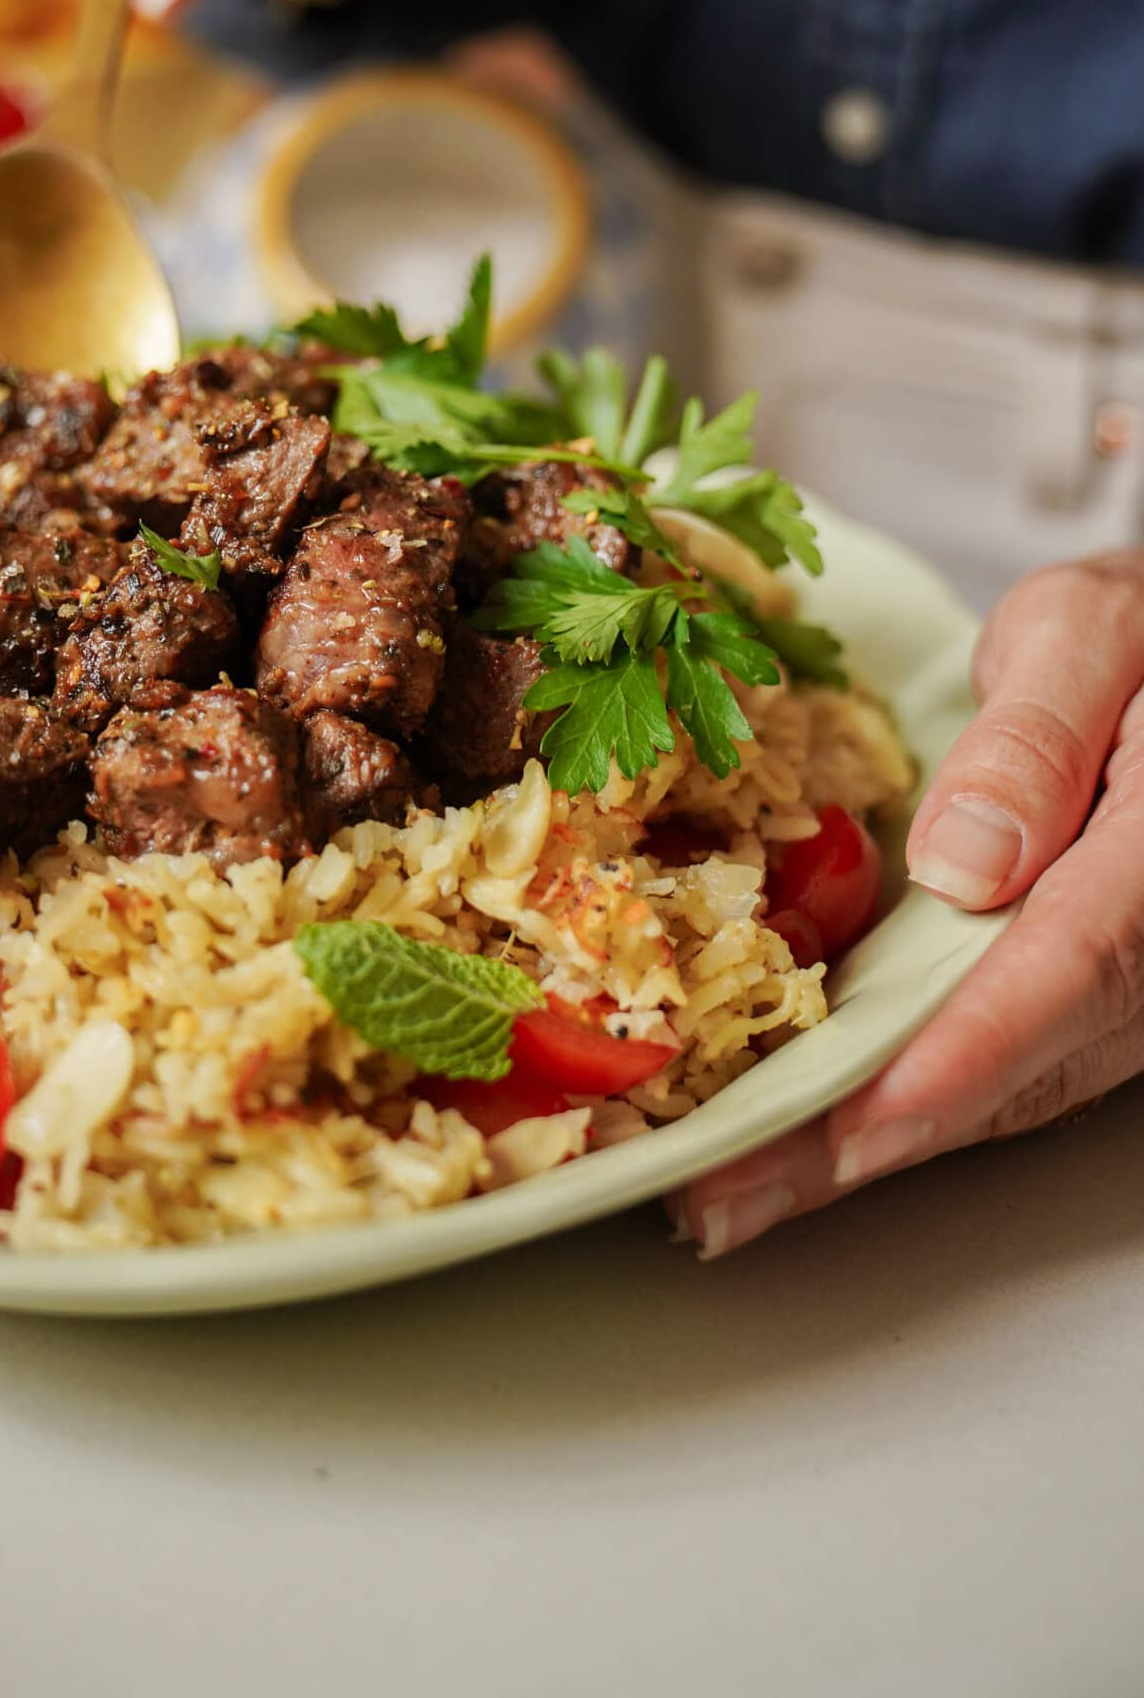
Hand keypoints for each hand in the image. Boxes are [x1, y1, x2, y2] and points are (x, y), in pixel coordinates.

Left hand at [676, 552, 1143, 1255]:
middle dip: (867, 1142)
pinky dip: (900, 1107)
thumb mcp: (1089, 632)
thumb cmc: (1139, 635)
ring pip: (1008, 1088)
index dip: (959, 1055)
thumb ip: (1038, 734)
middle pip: (1021, 1067)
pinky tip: (801, 1134)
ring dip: (866, 1147)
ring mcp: (1132, 990)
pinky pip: (1003, 1066)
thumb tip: (965, 861)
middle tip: (725, 1197)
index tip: (855, 1122)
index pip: (1070, 966)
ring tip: (729, 1191)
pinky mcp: (1090, 1001)